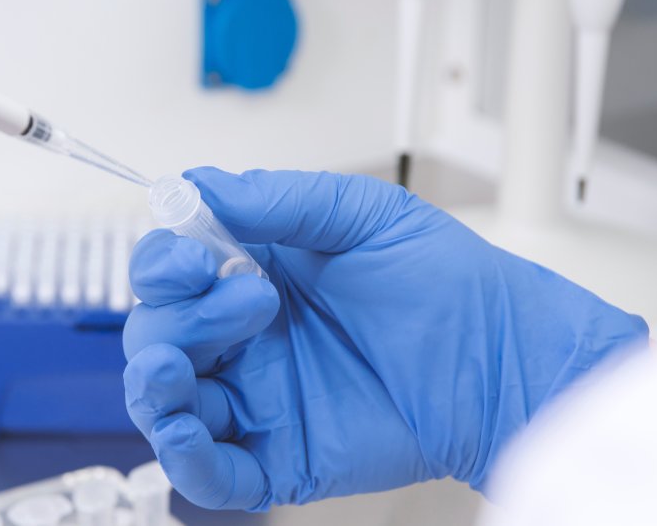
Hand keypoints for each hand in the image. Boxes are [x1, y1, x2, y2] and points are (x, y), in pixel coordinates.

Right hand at [123, 167, 647, 509]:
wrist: (504, 361)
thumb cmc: (448, 285)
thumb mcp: (365, 215)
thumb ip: (280, 200)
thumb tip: (198, 185)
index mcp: (254, 273)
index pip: (172, 269)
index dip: (164, 263)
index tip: (194, 258)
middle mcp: (244, 336)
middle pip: (158, 333)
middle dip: (177, 319)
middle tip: (252, 302)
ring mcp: (258, 398)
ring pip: (167, 403)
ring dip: (153, 387)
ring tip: (175, 370)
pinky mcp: (279, 456)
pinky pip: (211, 471)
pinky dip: (184, 460)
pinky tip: (185, 435)